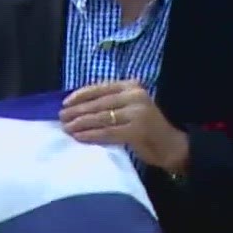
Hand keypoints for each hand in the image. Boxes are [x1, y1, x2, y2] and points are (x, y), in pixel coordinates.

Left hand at [60, 80, 190, 173]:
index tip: (65, 103)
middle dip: (77, 111)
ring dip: (80, 123)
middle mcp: (135, 96)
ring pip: (101, 117)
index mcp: (132, 86)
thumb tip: (77, 106)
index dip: (81, 95)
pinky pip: (107, 132)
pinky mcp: (136, 130)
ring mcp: (137, 112)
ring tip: (66, 129)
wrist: (170, 145)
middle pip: (99, 103)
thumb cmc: (145, 128)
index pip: (101, 88)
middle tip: (61, 118)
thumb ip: (110, 103)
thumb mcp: (129, 108)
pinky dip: (91, 135)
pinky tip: (79, 137)